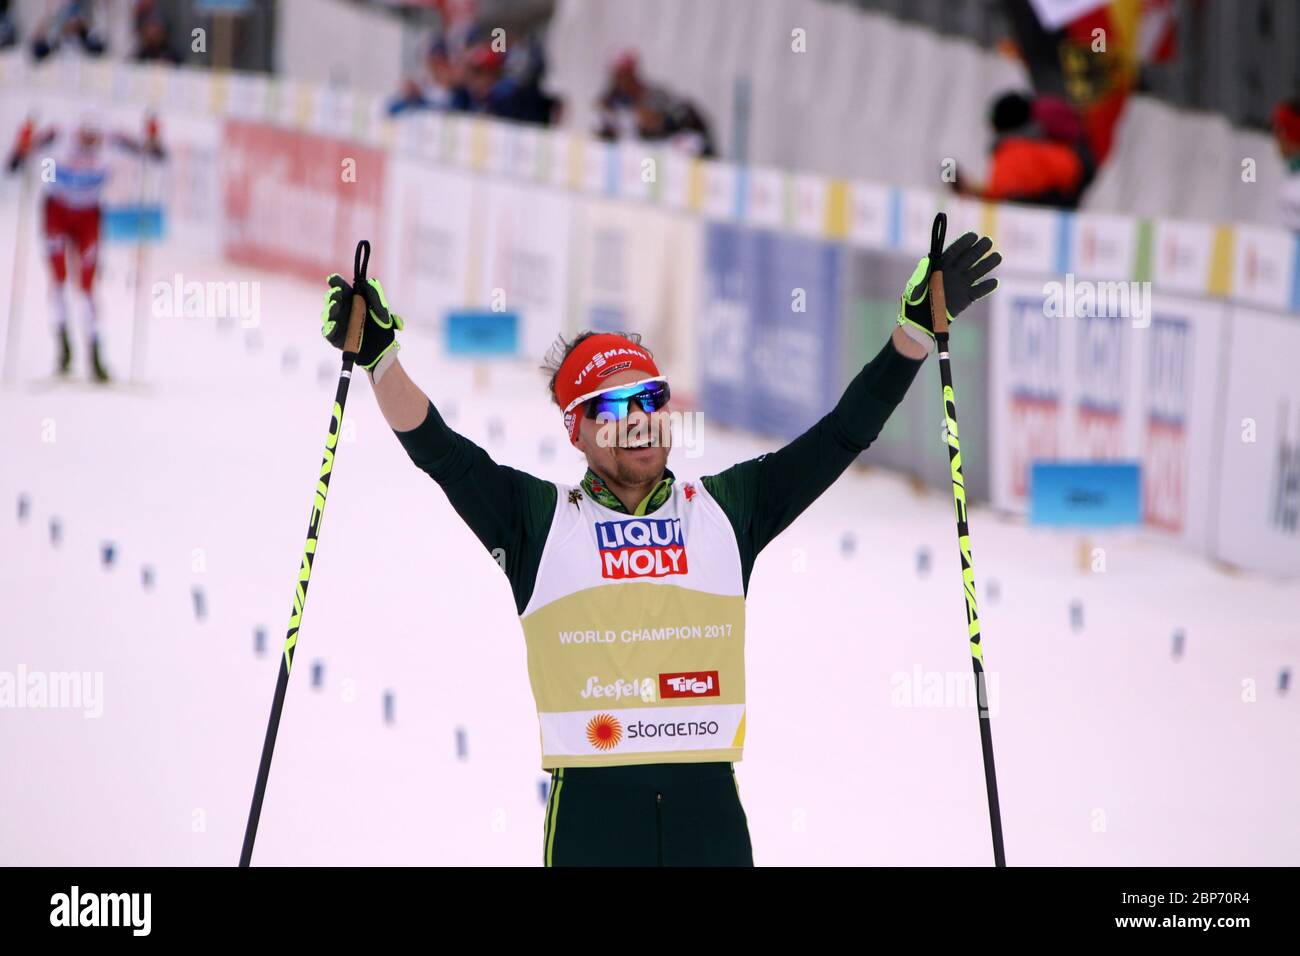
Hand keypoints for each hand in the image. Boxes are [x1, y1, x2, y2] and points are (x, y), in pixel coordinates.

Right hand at [320, 274, 402, 369]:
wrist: (383, 351)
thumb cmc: (381, 329)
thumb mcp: (382, 313)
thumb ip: (377, 297)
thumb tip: (371, 281)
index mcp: (352, 300)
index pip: (341, 288)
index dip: (336, 282)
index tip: (334, 279)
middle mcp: (342, 310)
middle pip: (332, 299)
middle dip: (332, 295)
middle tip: (337, 294)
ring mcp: (337, 323)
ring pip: (327, 314)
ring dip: (329, 309)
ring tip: (334, 306)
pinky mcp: (336, 338)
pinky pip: (328, 332)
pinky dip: (329, 328)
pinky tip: (333, 324)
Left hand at [897, 231, 1000, 347]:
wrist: (920, 323)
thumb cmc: (914, 303)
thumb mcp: (914, 289)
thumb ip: (920, 275)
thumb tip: (926, 260)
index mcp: (940, 266)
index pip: (954, 252)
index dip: (964, 243)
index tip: (973, 236)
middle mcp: (953, 273)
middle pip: (968, 258)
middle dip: (979, 249)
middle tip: (989, 241)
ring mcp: (960, 285)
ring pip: (977, 272)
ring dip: (987, 264)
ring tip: (998, 256)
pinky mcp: (966, 299)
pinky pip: (978, 291)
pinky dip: (986, 287)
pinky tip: (995, 282)